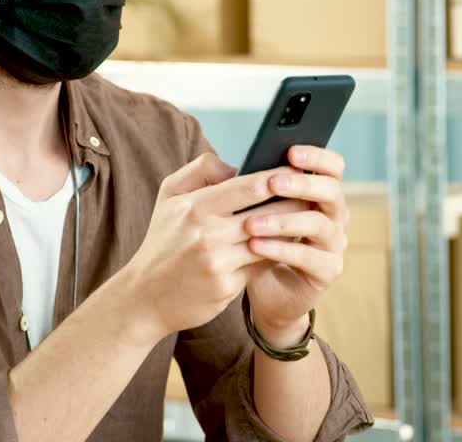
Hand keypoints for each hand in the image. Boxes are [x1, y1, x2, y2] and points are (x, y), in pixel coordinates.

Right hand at [122, 153, 306, 343]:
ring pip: (270, 240)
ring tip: (310, 216)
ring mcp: (218, 263)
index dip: (280, 177)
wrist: (145, 297)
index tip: (301, 169)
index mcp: (195, 207)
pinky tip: (291, 243)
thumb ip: (201, 170)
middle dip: (295, 200)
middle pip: (267, 212)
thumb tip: (237, 165)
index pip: (249, 186)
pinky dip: (278, 252)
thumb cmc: (163, 240)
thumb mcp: (170, 196)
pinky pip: (262, 264)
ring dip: (292, 228)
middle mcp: (207, 234)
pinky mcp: (226, 287)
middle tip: (316, 191)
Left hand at [242, 146, 349, 346]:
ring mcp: (333, 244)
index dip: (316, 157)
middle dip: (302, 184)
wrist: (260, 292)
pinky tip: (255, 245)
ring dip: (284, 220)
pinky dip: (281, 249)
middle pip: (332, 191)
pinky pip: (310, 257)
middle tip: (273, 183)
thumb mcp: (246, 211)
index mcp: (318, 193)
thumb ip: (247, 188)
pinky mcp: (328, 271)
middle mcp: (332, 215)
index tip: (289, 151)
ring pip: (320, 224)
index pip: (332, 167)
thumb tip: (233, 167)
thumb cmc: (252, 243)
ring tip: (250, 223)